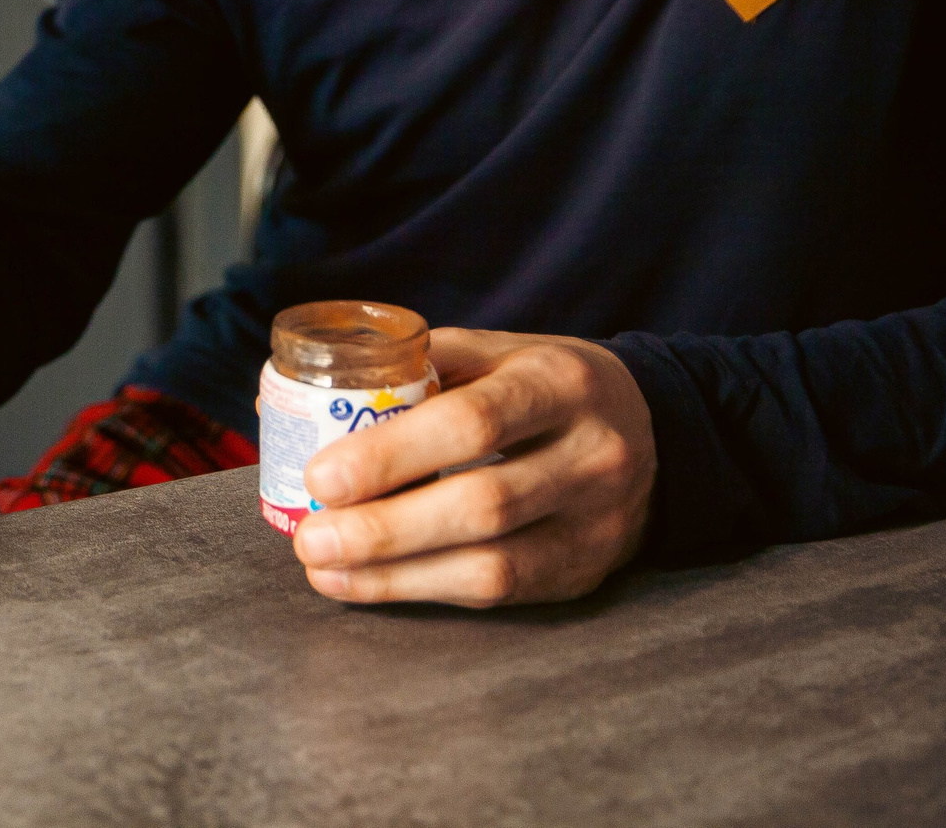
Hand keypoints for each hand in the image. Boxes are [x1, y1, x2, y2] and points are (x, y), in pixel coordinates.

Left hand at [290, 329, 655, 607]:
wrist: (654, 432)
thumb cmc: (541, 387)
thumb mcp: (495, 353)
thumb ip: (411, 368)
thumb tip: (292, 396)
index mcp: (558, 380)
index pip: (473, 422)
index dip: (391, 455)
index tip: (320, 476)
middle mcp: (591, 453)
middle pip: (483, 503)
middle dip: (385, 529)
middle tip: (310, 538)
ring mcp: (596, 521)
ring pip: (493, 564)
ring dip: (395, 574)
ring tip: (323, 569)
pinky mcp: (584, 571)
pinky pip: (501, 592)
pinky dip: (424, 591)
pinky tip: (366, 586)